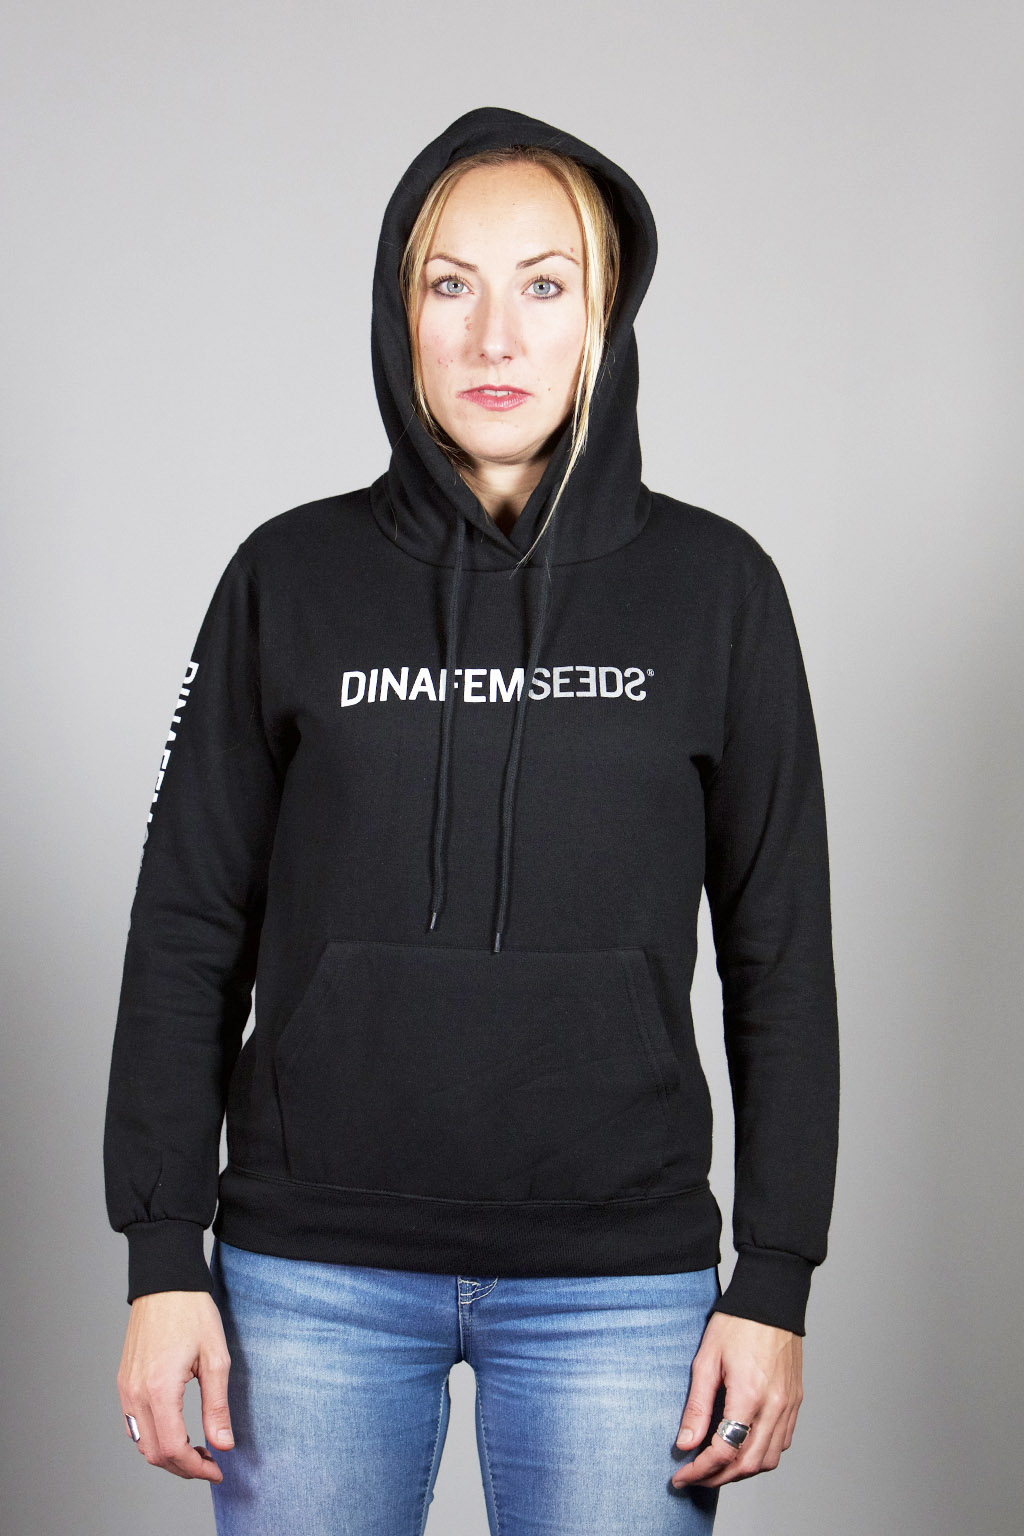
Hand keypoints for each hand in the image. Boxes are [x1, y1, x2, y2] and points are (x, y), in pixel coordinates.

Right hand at [117, 1290, 234, 1480]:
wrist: (165, 1282)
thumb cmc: (192, 1313)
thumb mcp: (215, 1358)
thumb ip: (217, 1406)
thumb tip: (223, 1444)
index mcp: (159, 1389)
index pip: (172, 1449)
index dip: (195, 1468)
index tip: (216, 1469)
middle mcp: (135, 1393)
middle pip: (154, 1453)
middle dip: (183, 1467)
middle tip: (210, 1462)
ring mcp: (125, 1388)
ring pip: (141, 1442)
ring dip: (167, 1454)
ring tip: (197, 1449)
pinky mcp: (123, 1381)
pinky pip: (134, 1424)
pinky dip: (153, 1437)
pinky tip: (177, 1430)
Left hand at [672, 1311, 802, 1487]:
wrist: (771, 1299)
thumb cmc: (736, 1323)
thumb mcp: (706, 1359)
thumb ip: (697, 1405)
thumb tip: (684, 1443)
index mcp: (749, 1396)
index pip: (724, 1451)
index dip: (700, 1470)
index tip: (680, 1476)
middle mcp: (774, 1406)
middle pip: (747, 1464)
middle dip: (717, 1478)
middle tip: (693, 1478)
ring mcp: (788, 1405)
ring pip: (768, 1460)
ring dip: (741, 1471)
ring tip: (715, 1467)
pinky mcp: (795, 1400)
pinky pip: (782, 1443)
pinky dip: (762, 1456)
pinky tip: (743, 1448)